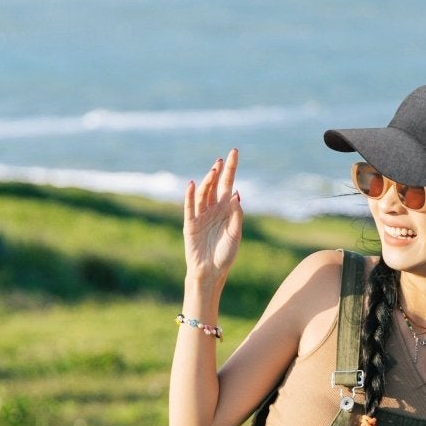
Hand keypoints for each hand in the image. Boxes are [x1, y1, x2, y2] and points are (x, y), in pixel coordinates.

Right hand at [184, 149, 242, 284]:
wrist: (211, 272)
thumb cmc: (225, 255)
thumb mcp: (235, 234)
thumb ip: (236, 215)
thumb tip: (236, 193)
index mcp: (226, 210)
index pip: (228, 185)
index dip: (231, 169)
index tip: (234, 152)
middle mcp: (213, 209)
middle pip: (215, 185)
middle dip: (218, 172)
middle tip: (222, 159)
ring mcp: (200, 216)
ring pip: (203, 194)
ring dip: (207, 181)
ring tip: (214, 170)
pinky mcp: (190, 224)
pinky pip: (189, 207)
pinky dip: (190, 196)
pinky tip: (193, 185)